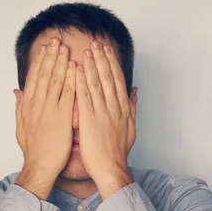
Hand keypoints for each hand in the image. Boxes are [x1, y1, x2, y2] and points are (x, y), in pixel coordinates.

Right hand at [14, 37, 76, 180]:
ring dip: (60, 62)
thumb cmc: (33, 149)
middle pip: (44, 74)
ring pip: (55, 80)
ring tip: (65, 48)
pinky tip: (75, 67)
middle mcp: (37, 104)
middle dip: (50, 55)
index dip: (39, 61)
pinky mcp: (62, 117)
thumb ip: (19, 106)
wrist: (40, 166)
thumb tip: (16, 92)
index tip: (45, 48)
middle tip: (56, 40)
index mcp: (28, 105)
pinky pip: (67, 94)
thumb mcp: (20, 126)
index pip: (34, 77)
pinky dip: (70, 79)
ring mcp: (49, 109)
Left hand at [75, 40, 136, 187]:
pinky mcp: (90, 120)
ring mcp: (102, 113)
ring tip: (86, 51)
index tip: (106, 50)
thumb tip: (135, 91)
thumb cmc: (118, 151)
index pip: (117, 80)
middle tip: (96, 43)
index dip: (111, 63)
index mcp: (123, 108)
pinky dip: (80, 82)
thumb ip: (133, 106)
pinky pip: (84, 97)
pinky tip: (76, 70)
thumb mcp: (131, 127)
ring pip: (96, 83)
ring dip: (91, 65)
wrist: (111, 168)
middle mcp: (114, 107)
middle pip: (108, 77)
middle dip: (101, 58)